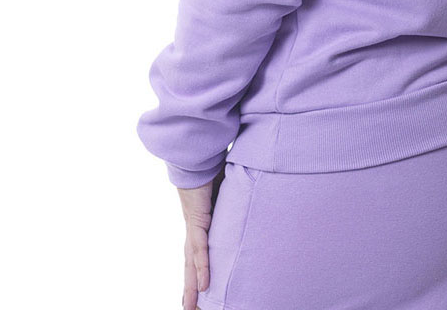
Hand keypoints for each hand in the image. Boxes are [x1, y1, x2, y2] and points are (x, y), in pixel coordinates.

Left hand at [178, 164, 226, 309]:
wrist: (197, 153)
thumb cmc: (211, 164)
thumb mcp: (228, 187)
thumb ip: (237, 196)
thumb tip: (255, 192)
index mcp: (201, 221)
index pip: (198, 251)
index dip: (198, 271)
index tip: (201, 288)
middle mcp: (195, 227)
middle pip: (191, 264)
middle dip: (190, 287)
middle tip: (190, 309)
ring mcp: (194, 225)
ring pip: (192, 263)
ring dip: (192, 286)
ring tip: (191, 307)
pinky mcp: (196, 219)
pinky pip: (200, 248)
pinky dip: (202, 267)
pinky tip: (204, 285)